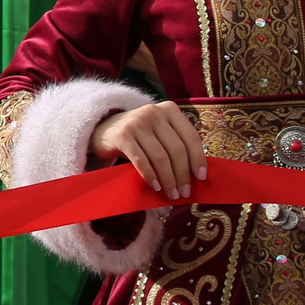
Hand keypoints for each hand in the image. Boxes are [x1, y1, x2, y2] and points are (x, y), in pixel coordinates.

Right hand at [91, 102, 205, 198]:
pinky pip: (141, 160)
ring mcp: (137, 123)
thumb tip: (198, 173)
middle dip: (183, 175)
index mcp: (169, 110)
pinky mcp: (122, 135)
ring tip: (171, 194)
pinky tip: (156, 187)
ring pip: (160, 157)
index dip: (198, 159)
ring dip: (168, 179)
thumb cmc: (139, 136)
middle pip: (176, 149)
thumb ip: (177, 143)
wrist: (103, 129)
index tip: (201, 178)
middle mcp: (154, 112)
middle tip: (184, 192)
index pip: (190, 137)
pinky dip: (150, 176)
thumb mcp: (160, 131)